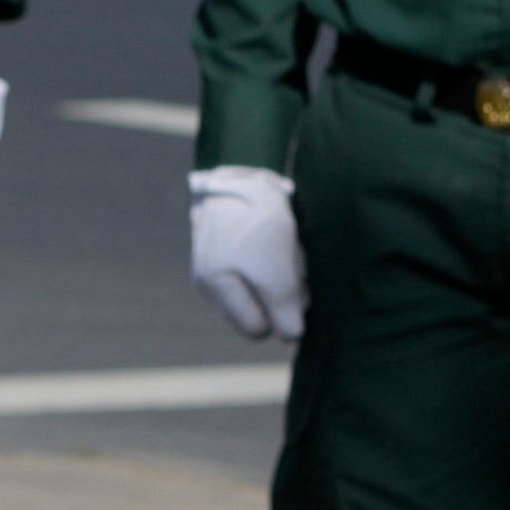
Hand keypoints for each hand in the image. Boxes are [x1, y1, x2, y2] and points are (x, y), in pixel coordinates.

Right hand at [190, 167, 308, 341]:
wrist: (245, 173)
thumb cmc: (258, 227)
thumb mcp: (276, 276)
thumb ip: (284, 313)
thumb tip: (292, 337)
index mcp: (215, 288)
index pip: (256, 330)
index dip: (280, 317)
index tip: (295, 293)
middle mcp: (211, 279)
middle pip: (257, 312)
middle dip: (282, 300)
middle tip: (298, 277)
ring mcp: (219, 260)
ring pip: (260, 291)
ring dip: (282, 281)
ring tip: (292, 258)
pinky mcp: (232, 243)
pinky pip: (258, 270)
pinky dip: (276, 264)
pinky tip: (283, 246)